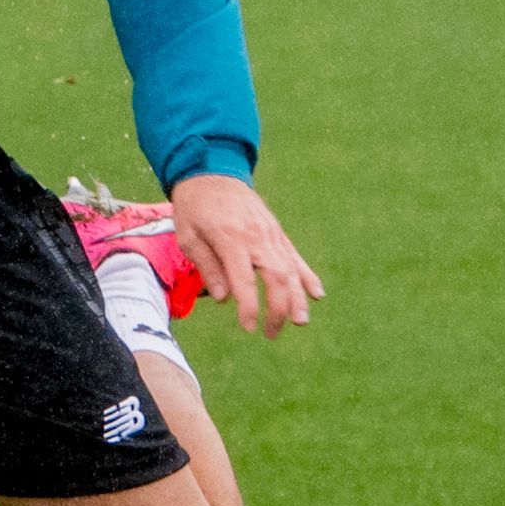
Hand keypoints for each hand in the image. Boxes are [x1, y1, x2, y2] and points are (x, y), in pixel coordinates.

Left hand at [168, 173, 322, 338]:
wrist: (212, 172)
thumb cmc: (195, 207)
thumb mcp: (188, 236)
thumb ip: (207, 266)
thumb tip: (224, 299)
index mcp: (230, 240)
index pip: (245, 281)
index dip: (249, 308)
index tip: (249, 328)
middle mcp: (256, 238)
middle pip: (276, 278)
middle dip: (278, 310)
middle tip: (272, 334)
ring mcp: (270, 234)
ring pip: (291, 269)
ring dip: (298, 298)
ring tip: (300, 322)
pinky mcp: (276, 232)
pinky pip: (295, 256)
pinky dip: (307, 276)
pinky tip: (317, 294)